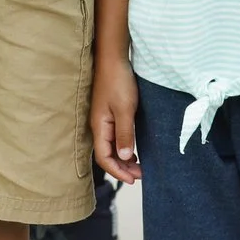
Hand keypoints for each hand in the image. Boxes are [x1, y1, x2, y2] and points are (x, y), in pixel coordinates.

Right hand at [91, 59, 141, 183]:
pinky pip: (115, 137)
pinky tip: (134, 149)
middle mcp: (99, 126)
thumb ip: (125, 133)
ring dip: (124, 159)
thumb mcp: (125, 109)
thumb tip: (125, 157)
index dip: (117, 172)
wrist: (113, 58)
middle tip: (140, 175)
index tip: (133, 180)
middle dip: (122, 168)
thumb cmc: (118, 81)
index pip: (104, 158)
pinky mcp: (110, 113)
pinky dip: (124, 147)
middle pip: (107, 155)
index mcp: (100, 127)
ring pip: (112, 147)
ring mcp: (104, 120)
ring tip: (139, 166)